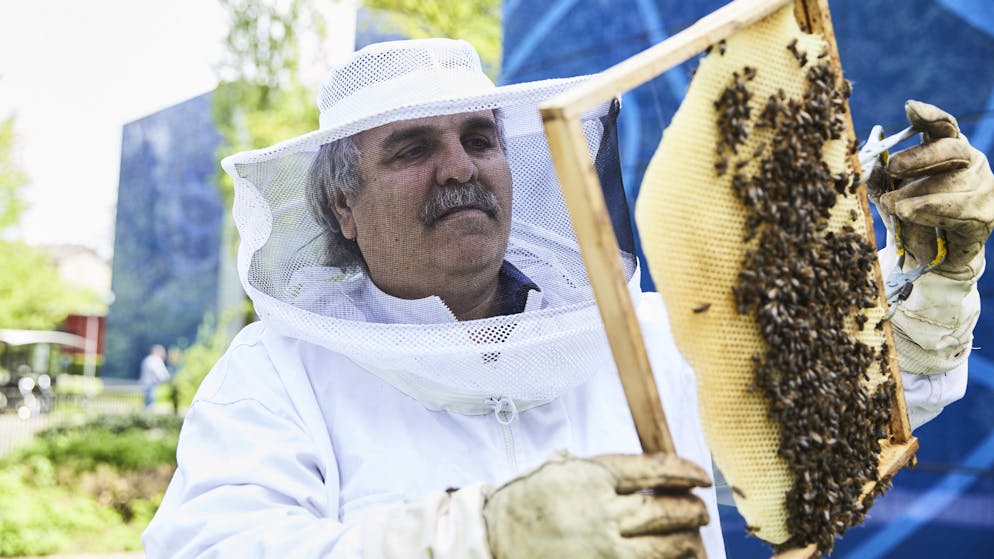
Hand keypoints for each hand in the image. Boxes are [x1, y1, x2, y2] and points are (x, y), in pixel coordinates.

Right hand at [483, 452, 710, 558]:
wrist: (492, 545)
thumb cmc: (522, 506)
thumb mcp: (554, 471)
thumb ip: (591, 468)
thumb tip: (634, 470)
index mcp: (592, 477)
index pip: (655, 469)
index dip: (686, 471)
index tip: (701, 477)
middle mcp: (603, 512)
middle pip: (669, 510)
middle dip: (695, 511)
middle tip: (701, 512)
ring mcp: (605, 550)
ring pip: (668, 548)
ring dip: (689, 544)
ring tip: (694, 540)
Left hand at [868, 100, 993, 280]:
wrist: (927, 256)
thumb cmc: (908, 215)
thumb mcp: (886, 194)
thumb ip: (878, 177)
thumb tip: (865, 160)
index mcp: (946, 149)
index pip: (943, 125)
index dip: (929, 115)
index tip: (910, 108)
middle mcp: (969, 163)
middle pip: (951, 148)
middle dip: (921, 156)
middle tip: (893, 167)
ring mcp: (982, 187)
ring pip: (951, 183)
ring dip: (918, 194)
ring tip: (894, 205)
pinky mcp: (985, 214)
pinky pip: (959, 209)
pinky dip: (931, 210)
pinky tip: (910, 212)